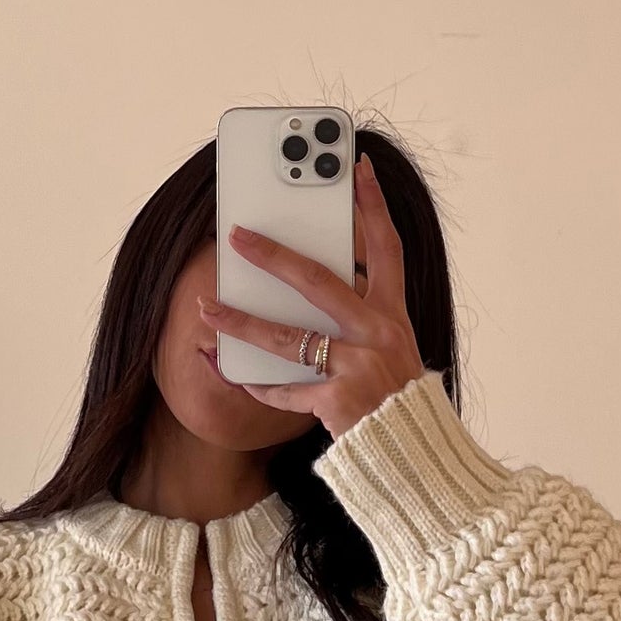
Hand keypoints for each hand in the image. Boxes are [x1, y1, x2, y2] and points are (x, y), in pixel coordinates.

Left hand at [197, 150, 429, 438]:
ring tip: (208, 310)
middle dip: (273, 256)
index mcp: (393, 313)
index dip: (374, 205)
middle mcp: (378, 333)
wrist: (412, 452)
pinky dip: (260, 385)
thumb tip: (319, 281)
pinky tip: (236, 375)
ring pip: (287, 337)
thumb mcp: (392, 346)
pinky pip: (287, 388)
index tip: (358, 168)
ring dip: (241, 323)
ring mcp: (358, 366)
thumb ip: (363, 316)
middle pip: (318, 282)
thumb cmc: (396, 396)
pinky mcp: (339, 400)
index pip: (387, 247)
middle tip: (238, 236)